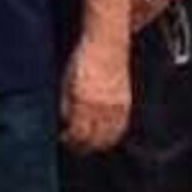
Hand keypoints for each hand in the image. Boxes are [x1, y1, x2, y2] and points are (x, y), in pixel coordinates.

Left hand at [62, 35, 131, 150]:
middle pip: (95, 139)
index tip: (64, 139)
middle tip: (75, 146)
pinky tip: (107, 135)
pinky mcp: (126, 103)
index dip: (70, 141)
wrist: (107, 45)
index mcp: (84, 102)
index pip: (78, 133)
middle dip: (83, 146)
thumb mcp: (66, 82)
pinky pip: (121, 126)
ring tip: (90, 144)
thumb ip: (66, 106)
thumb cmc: (83, 60)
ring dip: (99, 144)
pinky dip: (113, 135)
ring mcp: (116, 106)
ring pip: (110, 136)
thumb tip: (66, 124)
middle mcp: (102, 107)